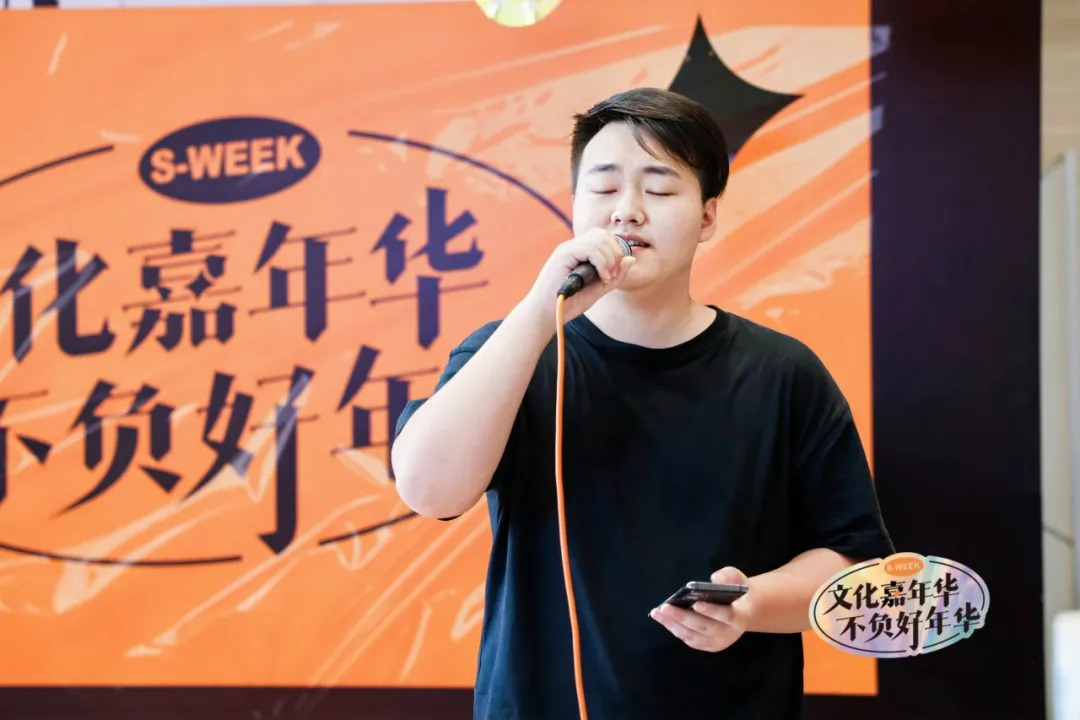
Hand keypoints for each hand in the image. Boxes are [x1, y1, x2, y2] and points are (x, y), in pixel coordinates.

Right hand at [521, 228, 635, 328]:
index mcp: (580, 252)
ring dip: (609, 259)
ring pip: (599, 239)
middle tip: (611, 274)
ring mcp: (567, 248)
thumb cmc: (569, 302)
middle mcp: (573, 246)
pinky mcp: (563, 254)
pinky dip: (601, 262)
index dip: (615, 251)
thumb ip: (615, 275)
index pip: (604, 237)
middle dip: (615, 253)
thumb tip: (631, 259)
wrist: (546, 314)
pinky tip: (600, 276)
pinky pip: (590, 249)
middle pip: (603, 234)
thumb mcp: (599, 289)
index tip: (614, 273)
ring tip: (605, 277)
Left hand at [650, 567, 751, 652]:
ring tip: (657, 612)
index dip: (711, 611)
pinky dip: (674, 628)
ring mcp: (717, 642)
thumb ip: (729, 576)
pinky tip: (662, 618)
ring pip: (693, 635)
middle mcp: (729, 634)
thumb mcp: (737, 578)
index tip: (696, 603)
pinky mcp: (706, 645)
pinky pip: (688, 638)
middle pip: (704, 627)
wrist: (743, 611)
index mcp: (740, 617)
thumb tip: (715, 579)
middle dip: (683, 617)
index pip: (726, 616)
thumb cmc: (736, 592)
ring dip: (673, 624)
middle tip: (665, 607)